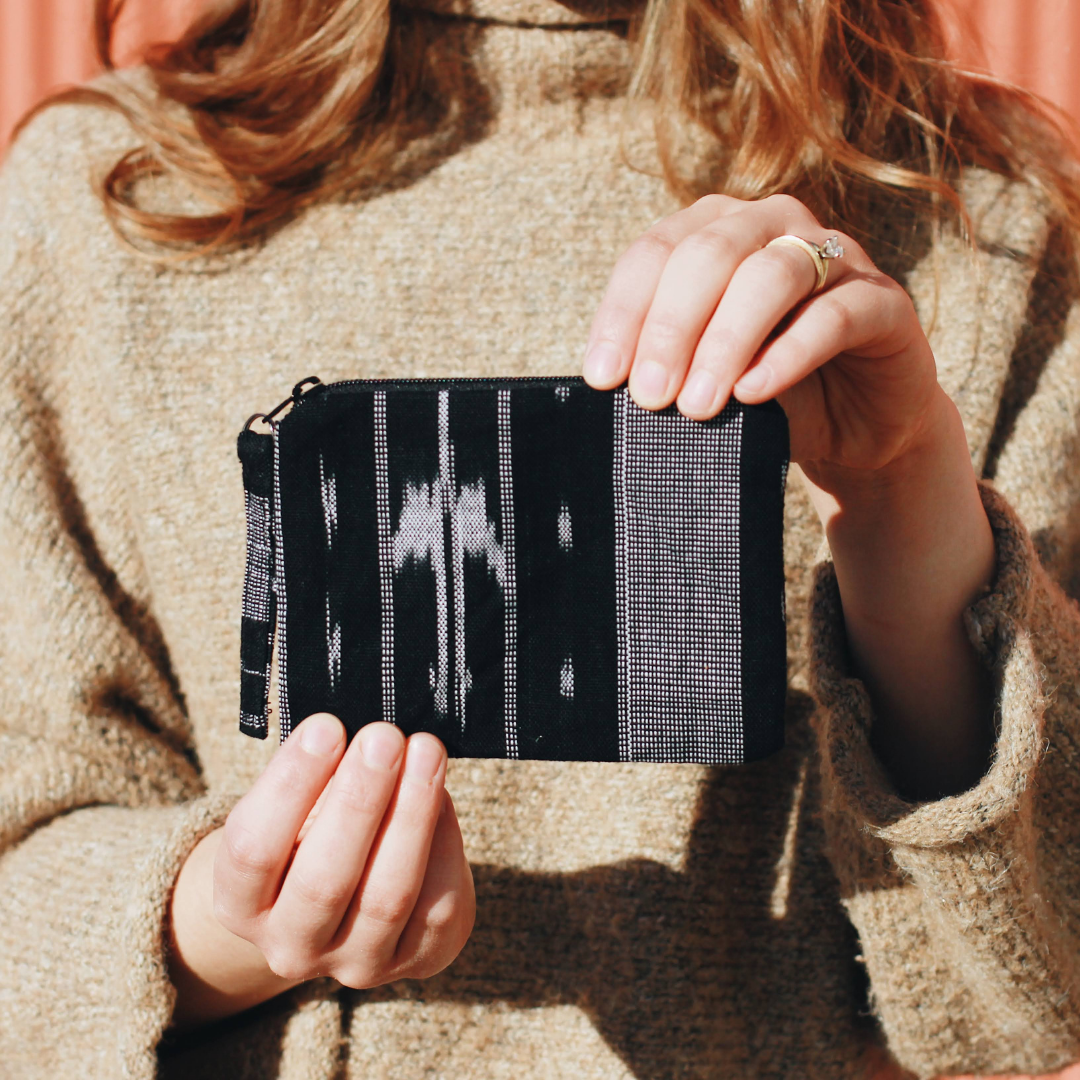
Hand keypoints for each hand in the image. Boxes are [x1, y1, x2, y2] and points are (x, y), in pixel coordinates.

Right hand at [167, 716, 474, 1028]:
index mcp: (240, 903)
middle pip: (324, 880)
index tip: (326, 726)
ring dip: (411, 815)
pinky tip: (442, 793)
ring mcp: (355, 964)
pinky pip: (437, 908)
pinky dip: (444, 842)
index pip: (253, 851)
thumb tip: (362, 730)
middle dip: (359, 799)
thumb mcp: (296, 803)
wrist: (344, 896)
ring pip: (387, 897)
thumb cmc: (311, 827)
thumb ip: (318, 774)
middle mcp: (290, 946)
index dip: (289, 786)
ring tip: (426, 751)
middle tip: (384, 736)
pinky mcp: (414, 962)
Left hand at [580, 192, 938, 481]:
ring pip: (770, 275)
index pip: (654, 254)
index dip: (624, 314)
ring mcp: (835, 257)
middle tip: (650, 397)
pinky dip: (788, 354)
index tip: (603, 378)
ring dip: (725, 341)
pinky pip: (834, 315)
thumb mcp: (703, 377)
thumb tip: (611, 382)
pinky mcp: (883, 301)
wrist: (854, 432)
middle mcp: (773, 226)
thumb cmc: (765, 396)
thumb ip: (665, 366)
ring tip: (697, 405)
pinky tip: (754, 392)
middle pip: (709, 254)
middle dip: (670, 328)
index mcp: (716, 232)